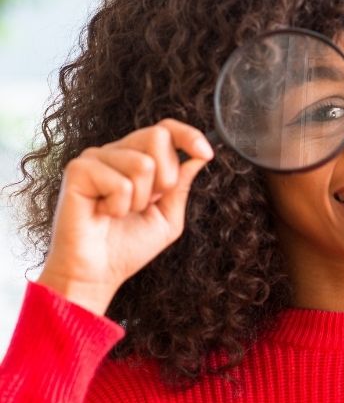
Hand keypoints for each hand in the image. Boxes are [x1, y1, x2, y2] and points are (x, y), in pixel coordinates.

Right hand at [36, 119, 213, 315]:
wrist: (97, 273)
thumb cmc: (129, 247)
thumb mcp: (168, 216)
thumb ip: (181, 185)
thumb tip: (199, 156)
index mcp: (136, 159)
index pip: (165, 129)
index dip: (188, 136)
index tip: (206, 153)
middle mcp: (115, 153)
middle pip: (157, 136)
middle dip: (166, 178)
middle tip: (148, 204)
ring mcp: (95, 158)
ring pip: (143, 163)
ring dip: (141, 199)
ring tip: (121, 213)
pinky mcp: (78, 170)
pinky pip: (120, 182)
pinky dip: (120, 206)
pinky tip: (104, 214)